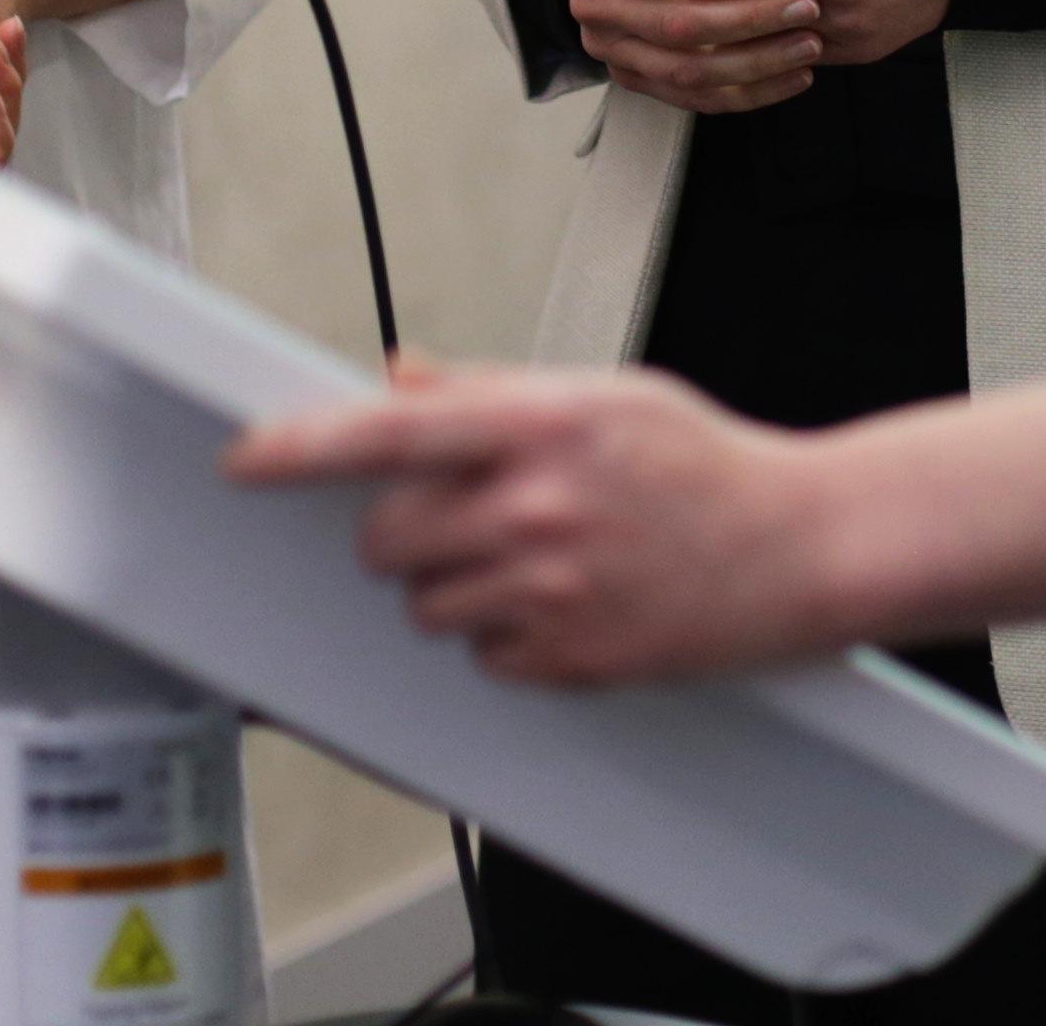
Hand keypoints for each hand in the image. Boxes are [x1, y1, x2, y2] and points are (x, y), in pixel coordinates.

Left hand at [224, 355, 858, 687]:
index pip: (386, 433)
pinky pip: (481, 658)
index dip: (299, 446)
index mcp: (541, 425)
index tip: (245, 457)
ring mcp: (550, 591)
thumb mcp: (602, 396)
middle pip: (386, 537)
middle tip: (463, 518)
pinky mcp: (568, 661)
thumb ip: (489, 392)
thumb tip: (396, 383)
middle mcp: (537, 508)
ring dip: (455, 588)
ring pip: (425, 606)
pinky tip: (568, 602)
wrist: (800, 547)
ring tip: (535, 559)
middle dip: (402, 531)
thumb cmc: (704, 465)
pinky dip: (506, 638)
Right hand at [561, 0, 818, 112]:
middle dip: (746, 19)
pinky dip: (747, 94)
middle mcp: (590, 1)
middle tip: (806, 5)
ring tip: (810, 43)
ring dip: (754, 64)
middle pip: (672, 25)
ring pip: (684, 72)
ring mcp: (608, 45)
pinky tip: (794, 76)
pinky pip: (691, 99)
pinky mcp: (632, 75)